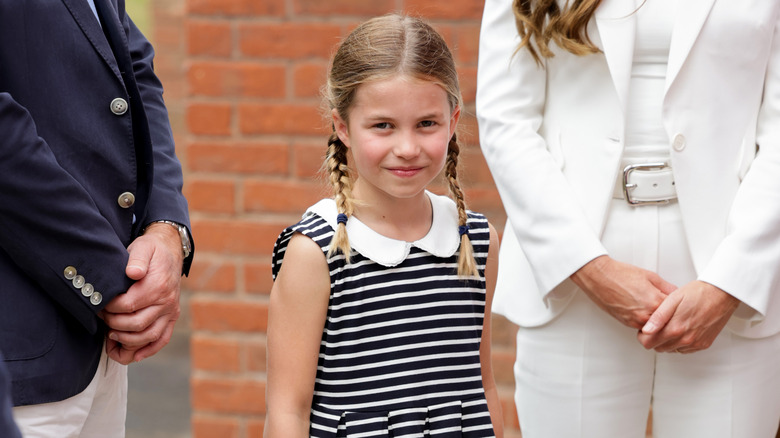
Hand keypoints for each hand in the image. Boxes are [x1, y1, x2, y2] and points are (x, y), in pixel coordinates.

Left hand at [102, 223, 183, 363]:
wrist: (170, 252)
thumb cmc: (152, 251)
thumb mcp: (143, 247)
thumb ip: (137, 259)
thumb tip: (133, 272)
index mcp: (158, 285)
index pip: (128, 305)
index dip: (110, 308)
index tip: (99, 304)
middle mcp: (167, 301)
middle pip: (136, 324)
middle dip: (114, 324)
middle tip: (102, 318)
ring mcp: (171, 312)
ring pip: (148, 336)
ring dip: (127, 341)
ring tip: (110, 336)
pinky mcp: (172, 318)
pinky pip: (162, 339)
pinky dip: (148, 351)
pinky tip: (133, 356)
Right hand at [571, 255, 676, 328]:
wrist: (600, 277)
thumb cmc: (620, 274)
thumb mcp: (650, 276)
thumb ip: (666, 287)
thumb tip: (676, 294)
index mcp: (655, 301)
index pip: (677, 312)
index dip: (681, 310)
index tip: (683, 308)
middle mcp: (646, 314)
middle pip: (668, 324)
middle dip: (672, 320)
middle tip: (675, 315)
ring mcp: (636, 321)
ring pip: (656, 329)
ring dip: (660, 324)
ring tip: (660, 314)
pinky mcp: (627, 323)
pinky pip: (643, 327)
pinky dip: (648, 323)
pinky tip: (647, 314)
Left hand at [637, 280, 739, 352]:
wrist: (721, 294)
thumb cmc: (698, 293)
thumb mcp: (672, 299)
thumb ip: (658, 317)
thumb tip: (646, 330)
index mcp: (675, 328)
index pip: (649, 343)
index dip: (643, 336)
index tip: (645, 328)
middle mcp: (686, 339)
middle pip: (659, 348)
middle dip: (654, 338)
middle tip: (658, 325)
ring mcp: (696, 343)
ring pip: (672, 350)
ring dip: (667, 341)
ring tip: (671, 324)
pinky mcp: (704, 344)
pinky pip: (685, 350)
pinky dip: (680, 343)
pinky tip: (681, 329)